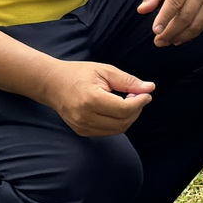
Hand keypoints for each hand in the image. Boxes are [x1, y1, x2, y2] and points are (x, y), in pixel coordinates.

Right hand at [38, 60, 154, 137]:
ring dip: (128, 117)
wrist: (52, 84)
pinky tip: (115, 109)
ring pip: (117, 130)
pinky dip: (117, 122)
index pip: (124, 109)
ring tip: (126, 101)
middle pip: (123, 122)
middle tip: (137, 95)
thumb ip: (128, 81)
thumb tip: (150, 88)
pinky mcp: (82, 132)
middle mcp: (85, 117)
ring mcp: (82, 127)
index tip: (146, 93)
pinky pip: (108, 132)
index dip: (140, 102)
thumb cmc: (78, 74)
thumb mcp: (104, 71)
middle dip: (136, 110)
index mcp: (91, 99)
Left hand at [137, 0, 202, 45]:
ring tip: (167, 42)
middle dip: (171, 31)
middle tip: (158, 41)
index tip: (155, 30)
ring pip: (196, 23)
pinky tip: (179, 38)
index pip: (175, 1)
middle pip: (186, 16)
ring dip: (181, 36)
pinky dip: (191, 34)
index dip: (165, 18)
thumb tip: (142, 10)